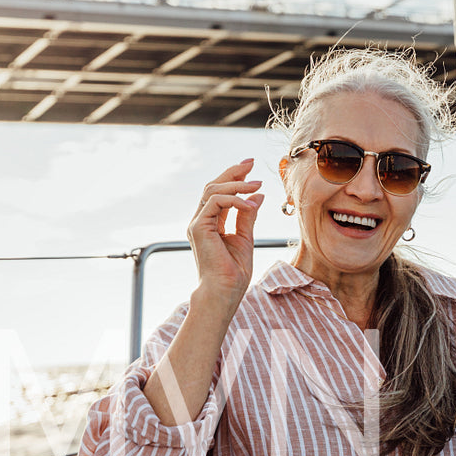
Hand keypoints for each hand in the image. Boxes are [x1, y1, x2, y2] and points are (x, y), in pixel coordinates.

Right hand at [187, 158, 263, 304]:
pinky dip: (234, 200)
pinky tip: (250, 204)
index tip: (251, 168)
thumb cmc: (233, 273)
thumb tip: (258, 195)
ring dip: (236, 184)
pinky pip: (215, 202)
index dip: (234, 178)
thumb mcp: (245, 238)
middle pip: (213, 186)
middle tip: (251, 163)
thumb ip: (248, 216)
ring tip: (257, 184)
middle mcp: (200, 221)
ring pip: (213, 191)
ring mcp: (197, 224)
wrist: (224, 292)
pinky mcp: (198, 227)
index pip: (219, 193)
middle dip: (233, 173)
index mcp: (210, 224)